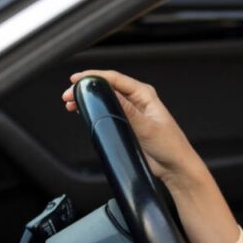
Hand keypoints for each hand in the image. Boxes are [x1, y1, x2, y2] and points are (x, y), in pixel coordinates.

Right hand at [62, 70, 202, 186]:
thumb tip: (111, 94)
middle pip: (107, 87)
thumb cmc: (170, 146)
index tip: (77, 79)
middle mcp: (138, 100)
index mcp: (145, 95)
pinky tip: (83, 111)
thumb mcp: (147, 127)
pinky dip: (94, 109)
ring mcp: (132, 111)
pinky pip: (107, 111)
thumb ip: (128, 110)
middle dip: (86, 88)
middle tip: (68, 95)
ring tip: (70, 103)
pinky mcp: (127, 123)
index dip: (94, 76)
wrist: (174, 166)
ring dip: (88, 99)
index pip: (116, 78)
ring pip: (105, 98)